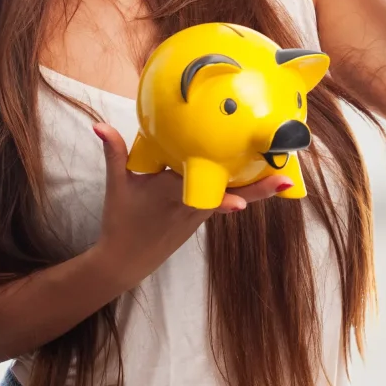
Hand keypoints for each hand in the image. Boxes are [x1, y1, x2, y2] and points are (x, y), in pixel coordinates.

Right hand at [92, 122, 292, 292]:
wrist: (124, 261)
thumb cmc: (121, 221)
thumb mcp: (117, 184)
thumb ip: (114, 151)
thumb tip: (99, 125)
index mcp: (171, 194)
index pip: (200, 192)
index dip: (224, 197)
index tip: (243, 203)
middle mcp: (191, 206)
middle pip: (229, 195)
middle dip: (258, 190)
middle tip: (286, 181)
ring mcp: (199, 214)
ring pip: (232, 198)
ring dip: (257, 190)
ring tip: (285, 180)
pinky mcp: (201, 218)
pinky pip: (224, 200)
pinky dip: (241, 191)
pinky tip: (261, 181)